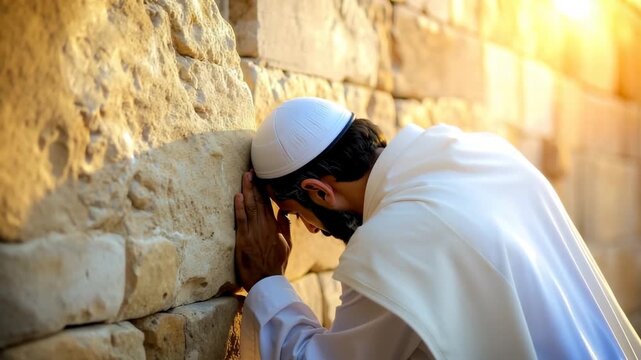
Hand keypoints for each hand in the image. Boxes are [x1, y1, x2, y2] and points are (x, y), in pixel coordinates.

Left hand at [234, 171, 291, 290]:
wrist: (268, 282)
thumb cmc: (276, 265)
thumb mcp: (287, 245)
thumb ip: (284, 227)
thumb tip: (284, 211)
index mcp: (275, 226)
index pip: (269, 203)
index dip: (264, 188)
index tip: (261, 176)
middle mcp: (265, 226)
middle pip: (259, 201)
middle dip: (254, 184)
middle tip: (251, 169)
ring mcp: (254, 233)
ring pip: (250, 207)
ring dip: (247, 191)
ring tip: (245, 176)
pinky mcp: (243, 241)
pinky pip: (241, 221)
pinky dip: (239, 208)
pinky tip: (238, 196)